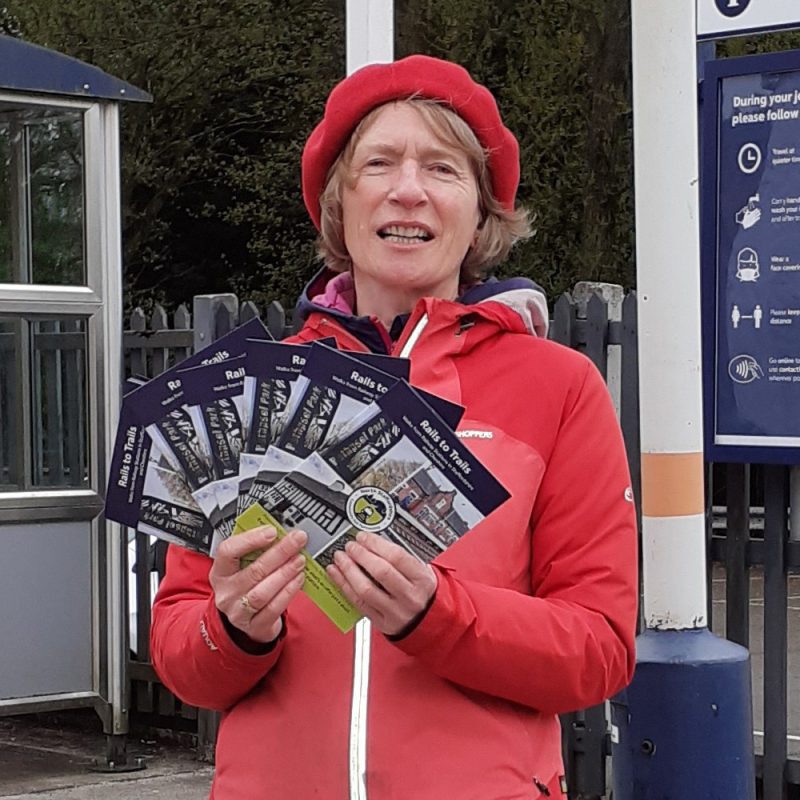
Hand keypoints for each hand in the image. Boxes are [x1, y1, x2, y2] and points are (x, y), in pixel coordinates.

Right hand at [210, 526, 306, 643]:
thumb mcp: (242, 567)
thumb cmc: (246, 585)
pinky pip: (273, 608)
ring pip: (262, 592)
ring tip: (300, 560)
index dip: (250, 540)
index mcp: (220, 572)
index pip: (228, 552)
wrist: (245, 620)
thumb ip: (256, 550)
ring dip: (285, 573)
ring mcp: (239, 612)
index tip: (271, 531)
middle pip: (253, 571)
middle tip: (297, 541)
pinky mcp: (255, 625)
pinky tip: (299, 579)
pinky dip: (288, 592)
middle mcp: (226, 593)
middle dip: (279, 553)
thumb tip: (281, 532)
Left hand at [326, 532, 437, 635]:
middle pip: (381, 572)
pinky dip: (344, 586)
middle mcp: (410, 597)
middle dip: (361, 555)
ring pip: (366, 589)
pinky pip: (358, 603)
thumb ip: (401, 557)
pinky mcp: (381, 622)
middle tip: (350, 546)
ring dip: (348, 570)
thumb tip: (373, 541)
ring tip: (340, 558)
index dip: (376, 544)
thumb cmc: (422, 590)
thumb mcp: (422, 570)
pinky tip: (337, 574)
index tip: (363, 536)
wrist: (429, 621)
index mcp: (422, 580)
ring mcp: (395, 612)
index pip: (397, 557)